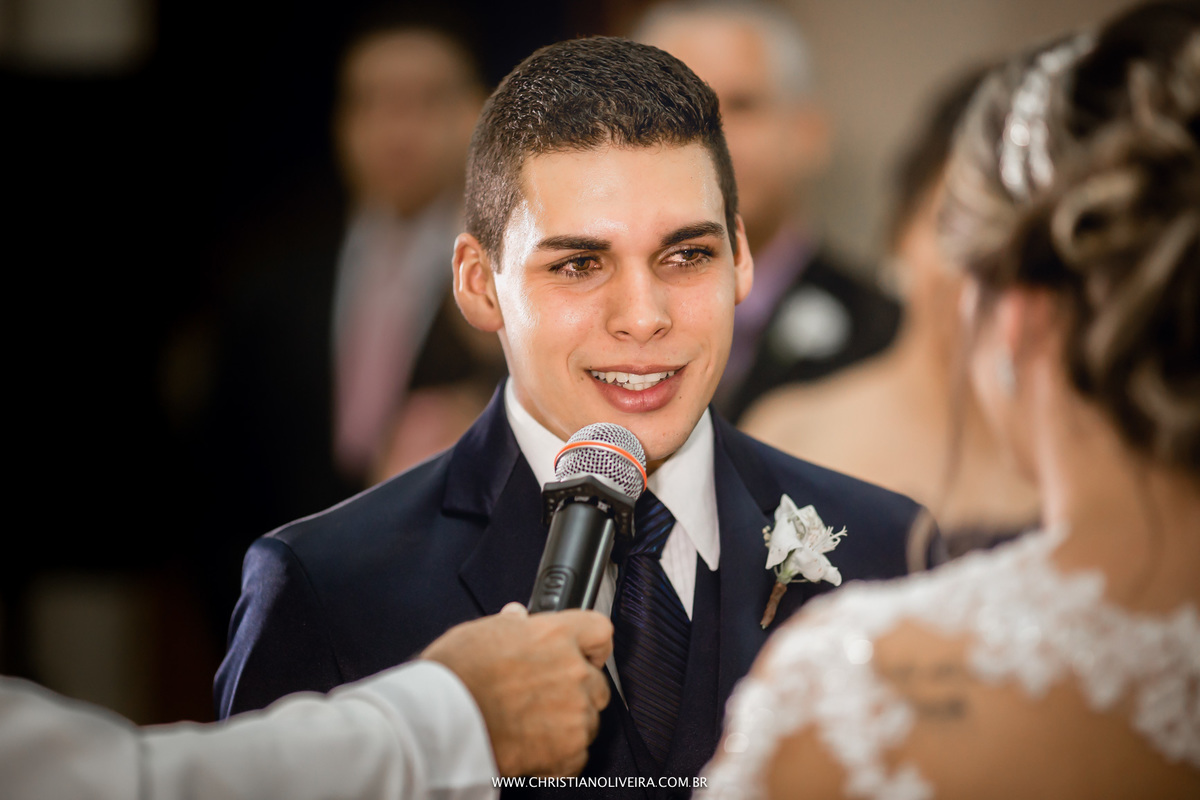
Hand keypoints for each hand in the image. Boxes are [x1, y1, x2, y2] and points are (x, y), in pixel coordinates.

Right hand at [421, 603, 612, 776]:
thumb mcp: (480, 632)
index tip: (583, 654)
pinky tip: (532, 749)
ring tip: (530, 727)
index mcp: (555, 635)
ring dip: (568, 724)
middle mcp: (573, 670)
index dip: (591, 645)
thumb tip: (517, 617)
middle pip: (597, 681)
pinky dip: (559, 757)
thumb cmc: (454, 675)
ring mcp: (574, 711)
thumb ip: (511, 625)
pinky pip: (578, 755)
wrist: (440, 720)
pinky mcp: (569, 749)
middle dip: (576, 691)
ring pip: (589, 719)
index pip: (600, 631)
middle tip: (544, 699)